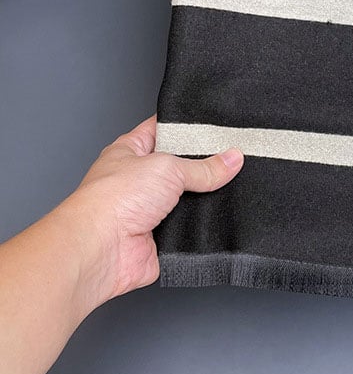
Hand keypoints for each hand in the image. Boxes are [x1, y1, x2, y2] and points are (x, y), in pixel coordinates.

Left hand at [58, 115, 243, 312]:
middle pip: (180, 167)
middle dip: (202, 165)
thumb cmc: (112, 200)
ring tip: (229, 185)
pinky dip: (202, 227)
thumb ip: (203, 166)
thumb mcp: (168, 168)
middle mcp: (138, 180)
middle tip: (230, 156)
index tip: (214, 123)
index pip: (163, 130)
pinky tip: (219, 218)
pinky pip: (190, 229)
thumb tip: (231, 159)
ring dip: (203, 198)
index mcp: (131, 152)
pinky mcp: (159, 238)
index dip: (186, 125)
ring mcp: (148, 210)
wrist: (100, 250)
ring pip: (187, 199)